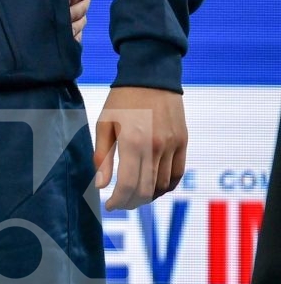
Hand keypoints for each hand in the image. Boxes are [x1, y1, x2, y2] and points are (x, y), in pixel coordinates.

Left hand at [94, 86, 187, 210]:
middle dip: (132, 203)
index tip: (110, 205)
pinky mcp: (183, 143)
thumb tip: (101, 185)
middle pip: (147, 190)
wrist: (152, 77)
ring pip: (163, 185)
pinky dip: (165, 186)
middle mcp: (156, 147)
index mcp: (132, 142)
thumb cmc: (122, 100)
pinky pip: (177, 174)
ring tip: (134, 195)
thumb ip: (102, 156)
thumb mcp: (104, 124)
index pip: (129, 185)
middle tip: (120, 204)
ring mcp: (172, 146)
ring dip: (148, 196)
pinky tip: (153, 188)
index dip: (119, 201)